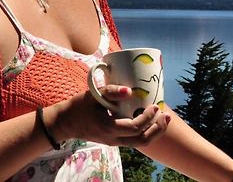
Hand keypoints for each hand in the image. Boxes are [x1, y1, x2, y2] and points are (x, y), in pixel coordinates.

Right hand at [52, 87, 170, 147]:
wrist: (65, 122)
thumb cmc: (79, 106)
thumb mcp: (93, 95)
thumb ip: (111, 91)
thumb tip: (130, 90)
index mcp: (109, 128)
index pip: (135, 128)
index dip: (147, 118)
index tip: (155, 105)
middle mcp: (114, 139)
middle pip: (142, 140)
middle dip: (158, 129)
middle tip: (167, 116)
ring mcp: (114, 141)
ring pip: (140, 143)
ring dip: (154, 132)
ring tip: (165, 120)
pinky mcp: (114, 139)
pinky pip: (134, 140)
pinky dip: (146, 132)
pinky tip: (152, 120)